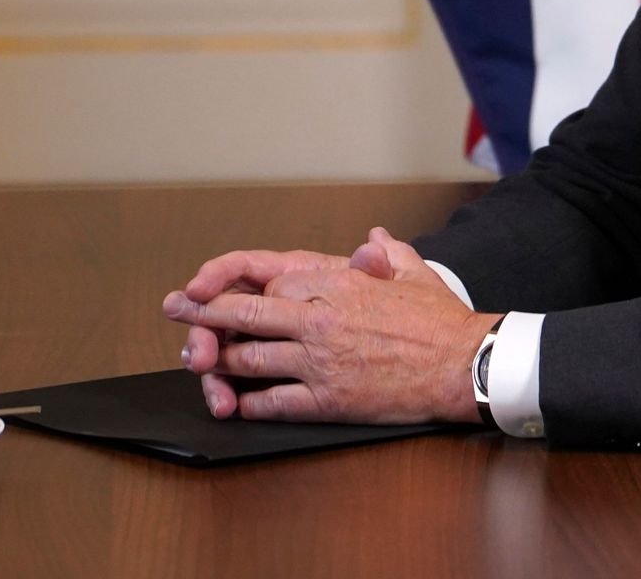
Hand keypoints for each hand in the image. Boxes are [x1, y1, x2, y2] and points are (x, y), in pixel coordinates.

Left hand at [163, 228, 494, 424]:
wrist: (463, 365)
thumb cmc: (442, 321)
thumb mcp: (415, 273)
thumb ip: (388, 253)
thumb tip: (373, 238)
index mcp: (339, 284)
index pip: (274, 280)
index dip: (250, 287)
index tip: (232, 291)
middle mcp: (320, 320)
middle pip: (246, 314)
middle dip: (203, 311)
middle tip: (177, 307)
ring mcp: (319, 362)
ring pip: (249, 360)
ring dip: (217, 360)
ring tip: (194, 357)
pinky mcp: (326, 400)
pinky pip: (273, 402)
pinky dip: (248, 402)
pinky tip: (234, 402)